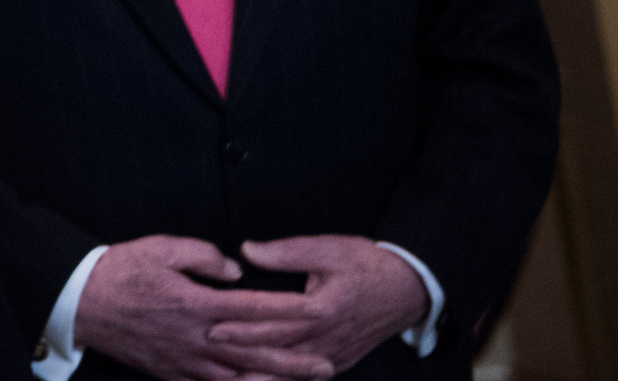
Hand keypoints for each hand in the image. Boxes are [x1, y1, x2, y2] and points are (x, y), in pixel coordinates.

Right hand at [75, 236, 333, 380]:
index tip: (317, 311)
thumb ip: (204, 256)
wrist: (82, 302)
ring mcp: (184, 361)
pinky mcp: (171, 373)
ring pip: (237, 378)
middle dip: (294, 361)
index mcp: (197, 303)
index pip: (253, 309)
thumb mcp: (161, 248)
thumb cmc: (121, 271)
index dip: (288, 311)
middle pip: (254, 353)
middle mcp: (196, 337)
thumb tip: (235, 270)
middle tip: (327, 365)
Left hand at [206, 236, 430, 374]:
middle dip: (240, 355)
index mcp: (320, 310)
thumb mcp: (327, 249)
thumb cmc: (367, 265)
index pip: (273, 323)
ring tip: (230, 378)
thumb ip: (286, 252)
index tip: (211, 327)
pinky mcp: (339, 363)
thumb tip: (247, 250)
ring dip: (260, 376)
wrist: (409, 289)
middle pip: (277, 352)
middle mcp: (326, 340)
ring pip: (291, 373)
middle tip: (208, 354)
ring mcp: (333, 356)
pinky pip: (307, 378)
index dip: (241, 328)